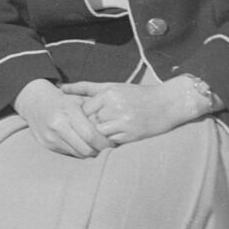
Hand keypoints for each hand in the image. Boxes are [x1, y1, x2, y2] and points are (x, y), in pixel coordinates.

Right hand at [13, 79, 106, 158]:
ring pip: (78, 154)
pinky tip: (82, 144)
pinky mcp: (47, 144)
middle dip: (99, 151)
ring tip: (96, 146)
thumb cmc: (62, 100)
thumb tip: (114, 130)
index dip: (104, 142)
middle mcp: (57, 125)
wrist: (34, 101)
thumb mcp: (79, 100)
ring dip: (89, 152)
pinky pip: (69, 153)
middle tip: (107, 148)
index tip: (112, 143)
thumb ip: (95, 113)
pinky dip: (78, 150)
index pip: (90, 135)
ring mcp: (50, 136)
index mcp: (67, 111)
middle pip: (85, 149)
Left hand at [74, 79, 201, 146]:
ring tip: (94, 136)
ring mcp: (124, 122)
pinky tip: (108, 139)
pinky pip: (111, 142)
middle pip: (88, 122)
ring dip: (95, 136)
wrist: (168, 103)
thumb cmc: (137, 94)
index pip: (82, 109)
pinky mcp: (132, 135)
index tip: (76, 119)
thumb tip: (60, 87)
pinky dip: (107, 142)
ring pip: (98, 134)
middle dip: (84, 127)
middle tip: (80, 131)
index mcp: (108, 94)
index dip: (78, 116)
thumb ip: (85, 88)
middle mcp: (115, 108)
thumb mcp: (111, 86)